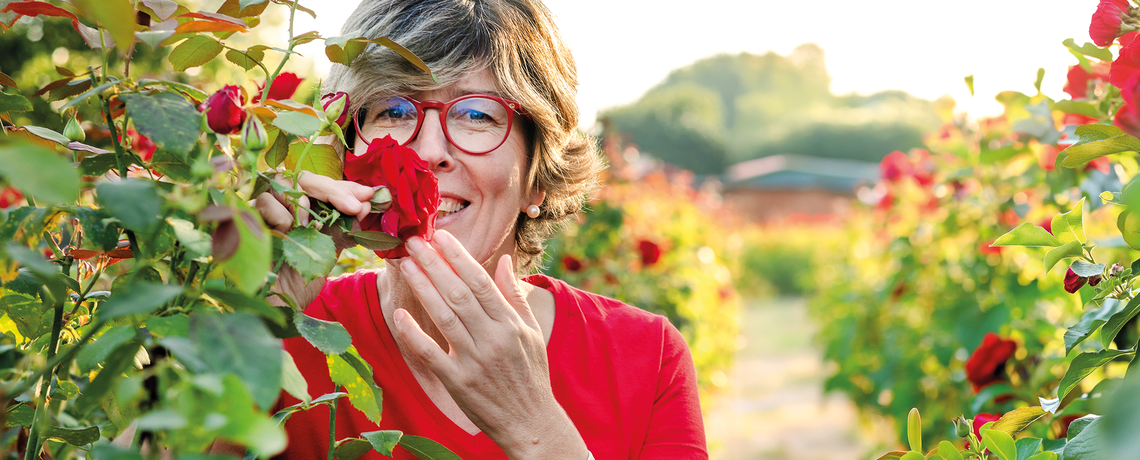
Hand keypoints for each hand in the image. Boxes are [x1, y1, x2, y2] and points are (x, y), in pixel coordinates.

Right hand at [253, 172, 375, 307]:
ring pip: (281, 182)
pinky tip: (288, 231)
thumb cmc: (305, 275)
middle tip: (354, 206)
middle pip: (303, 177)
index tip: (367, 196)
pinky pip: (264, 201)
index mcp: (300, 205)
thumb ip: (347, 224)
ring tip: (309, 226)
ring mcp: (262, 209)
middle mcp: (280, 202)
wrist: (282, 303)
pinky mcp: (245, 219)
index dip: (344, 186)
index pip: (322, 184)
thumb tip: (366, 203)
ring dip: (303, 202)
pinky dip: (281, 214)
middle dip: (332, 189)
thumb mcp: (332, 246)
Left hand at [393, 230, 587, 458]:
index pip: (480, 281)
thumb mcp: (531, 332)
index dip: (458, 256)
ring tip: (406, 266)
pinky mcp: (458, 382)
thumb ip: (515, 295)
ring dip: (422, 289)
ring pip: (443, 317)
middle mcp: (492, 338)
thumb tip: (504, 260)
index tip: (440, 236)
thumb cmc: (531, 375)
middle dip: (434, 264)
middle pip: (458, 293)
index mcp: (510, 323)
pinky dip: (413, 334)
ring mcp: (474, 360)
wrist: (530, 422)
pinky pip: (430, 354)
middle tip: (414, 242)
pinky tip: (399, 315)